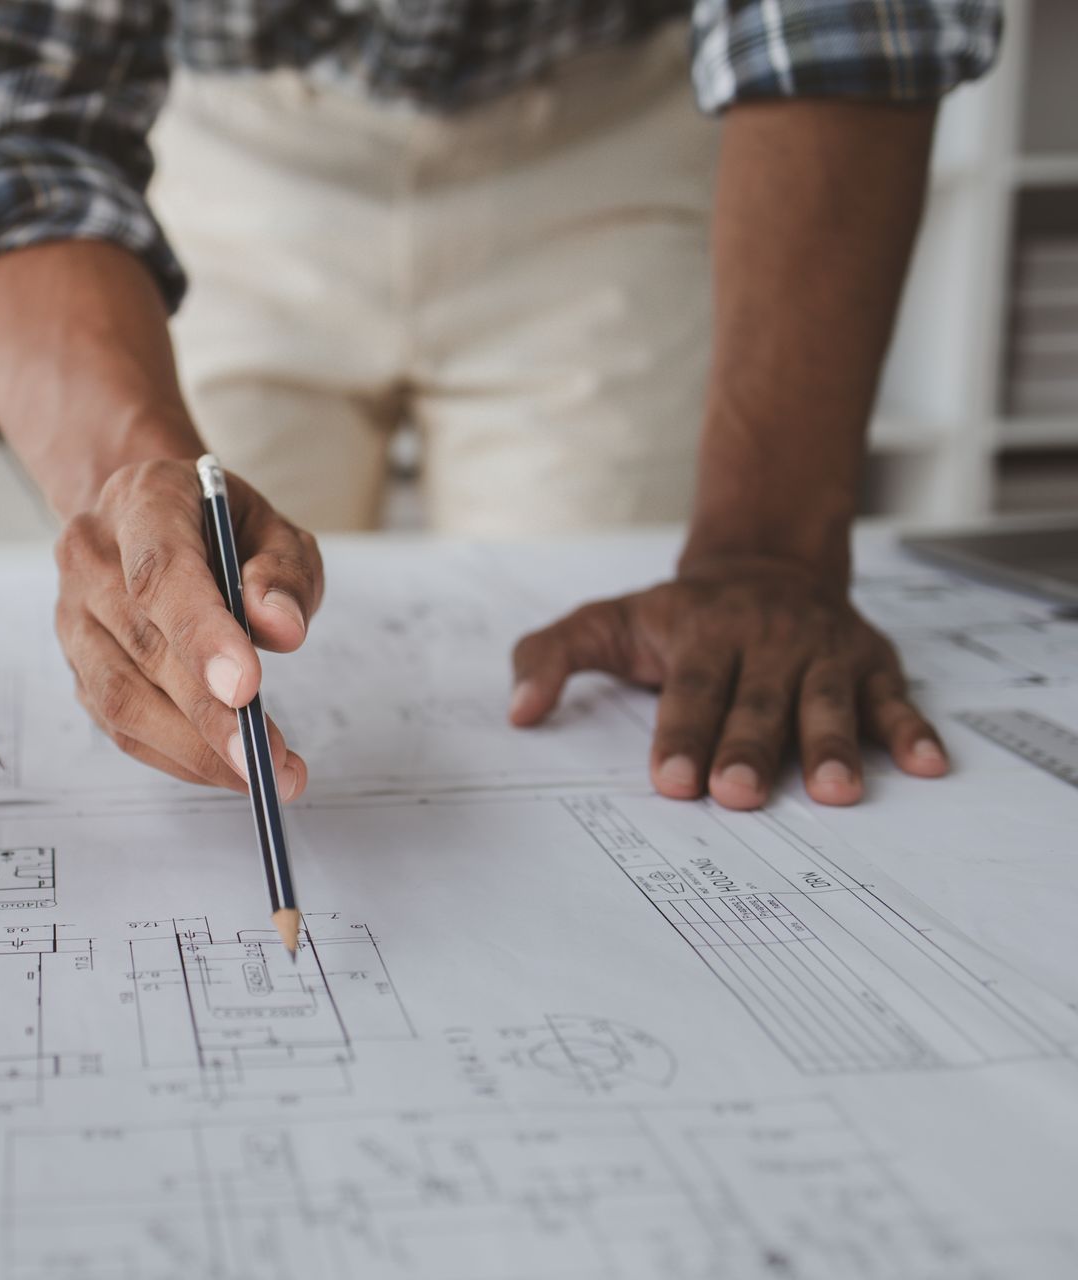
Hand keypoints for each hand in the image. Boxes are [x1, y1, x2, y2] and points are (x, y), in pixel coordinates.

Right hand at [54, 459, 323, 793]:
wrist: (150, 517)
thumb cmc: (220, 526)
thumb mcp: (272, 528)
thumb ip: (283, 572)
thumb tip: (281, 630)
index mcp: (141, 503)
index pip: (161, 574)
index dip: (201, 636)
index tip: (248, 689)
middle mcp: (90, 556)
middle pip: (143, 647)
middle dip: (209, 715)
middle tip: (269, 759)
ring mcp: (73, 614)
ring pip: (121, 697)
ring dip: (193, 748)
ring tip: (261, 773)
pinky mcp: (76, 664)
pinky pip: (117, 724)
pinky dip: (175, 755)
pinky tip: (224, 767)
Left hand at [508, 556, 947, 808]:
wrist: (763, 563)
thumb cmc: (676, 616)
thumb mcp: (604, 623)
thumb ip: (549, 658)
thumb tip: (517, 712)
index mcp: (701, 633)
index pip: (689, 690)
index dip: (681, 736)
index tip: (672, 781)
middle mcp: (767, 640)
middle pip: (757, 703)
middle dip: (749, 750)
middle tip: (739, 797)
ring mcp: (823, 652)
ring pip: (827, 703)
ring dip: (834, 747)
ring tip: (835, 793)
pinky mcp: (871, 664)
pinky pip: (896, 700)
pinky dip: (913, 732)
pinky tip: (926, 767)